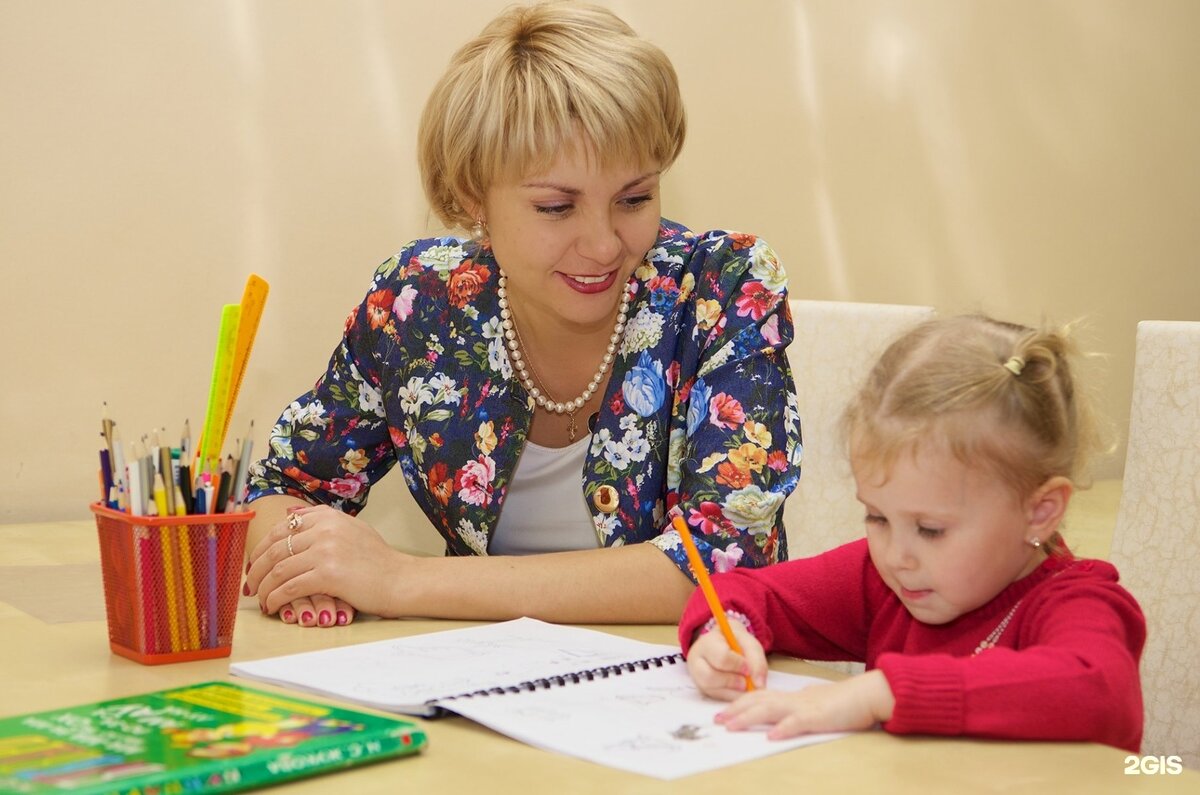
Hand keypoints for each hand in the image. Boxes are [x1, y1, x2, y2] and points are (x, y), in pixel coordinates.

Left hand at [243, 505, 408, 624]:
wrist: (400, 580)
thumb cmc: (379, 561)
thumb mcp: (352, 529)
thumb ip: (323, 521)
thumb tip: (291, 513)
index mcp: (328, 517)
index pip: (281, 529)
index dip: (261, 548)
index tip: (254, 564)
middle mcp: (325, 529)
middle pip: (275, 548)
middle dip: (255, 569)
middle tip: (249, 585)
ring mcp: (326, 551)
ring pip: (278, 569)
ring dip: (263, 587)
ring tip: (260, 599)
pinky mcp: (327, 575)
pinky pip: (289, 587)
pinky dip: (275, 599)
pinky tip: (273, 606)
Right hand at [685, 621, 767, 699]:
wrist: (724, 644)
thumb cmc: (736, 643)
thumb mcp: (749, 644)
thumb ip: (756, 661)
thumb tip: (759, 685)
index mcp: (708, 643)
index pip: (721, 657)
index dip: (737, 665)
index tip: (747, 668)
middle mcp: (697, 660)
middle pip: (709, 677)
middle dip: (732, 682)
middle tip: (746, 682)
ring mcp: (697, 677)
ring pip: (710, 690)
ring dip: (732, 692)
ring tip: (744, 687)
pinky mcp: (703, 689)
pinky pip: (715, 697)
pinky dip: (731, 697)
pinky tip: (739, 691)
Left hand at [715, 669, 894, 738]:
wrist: (868, 694)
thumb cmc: (845, 700)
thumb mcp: (816, 701)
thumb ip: (801, 705)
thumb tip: (789, 709)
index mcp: (792, 696)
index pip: (760, 697)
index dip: (739, 703)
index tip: (723, 712)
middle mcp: (794, 699)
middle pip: (758, 701)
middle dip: (735, 710)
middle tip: (716, 720)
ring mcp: (805, 707)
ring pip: (770, 709)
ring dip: (748, 718)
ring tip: (731, 726)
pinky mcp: (819, 717)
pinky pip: (798, 722)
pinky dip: (783, 728)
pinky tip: (771, 736)